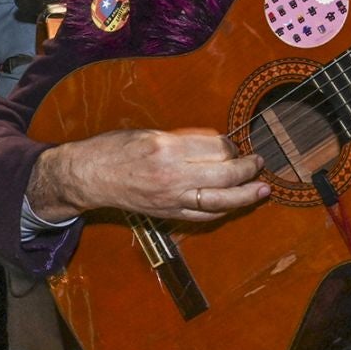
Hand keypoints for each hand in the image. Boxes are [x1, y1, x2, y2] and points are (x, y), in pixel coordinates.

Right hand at [29, 128, 269, 223]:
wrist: (88, 176)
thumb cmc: (113, 150)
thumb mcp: (148, 133)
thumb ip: (182, 139)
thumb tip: (214, 144)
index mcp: (167, 148)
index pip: (215, 147)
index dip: (230, 145)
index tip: (233, 142)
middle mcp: (172, 175)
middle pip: (224, 173)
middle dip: (248, 168)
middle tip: (258, 162)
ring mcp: (171, 198)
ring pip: (220, 200)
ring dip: (245, 195)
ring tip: (262, 189)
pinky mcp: (168, 213)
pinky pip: (203, 216)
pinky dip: (222, 210)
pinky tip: (234, 204)